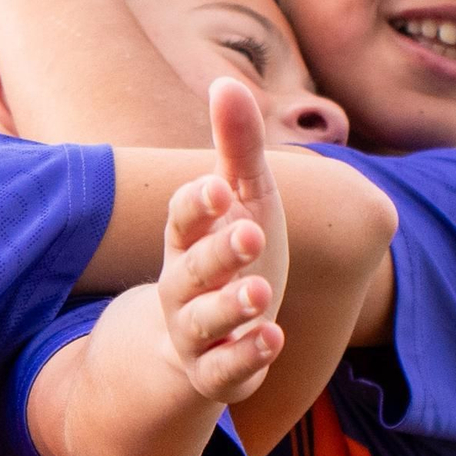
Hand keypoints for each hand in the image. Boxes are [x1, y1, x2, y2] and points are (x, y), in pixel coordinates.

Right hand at [159, 166, 282, 407]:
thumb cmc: (228, 257)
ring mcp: (195, 335)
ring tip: (261, 294)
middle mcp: (182, 288)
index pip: (181, 220)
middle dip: (217, 254)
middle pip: (188, 271)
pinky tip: (273, 339)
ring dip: (229, 308)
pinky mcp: (215, 374)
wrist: (199, 345)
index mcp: (185, 243)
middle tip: (252, 234)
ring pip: (202, 323)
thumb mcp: (241, 201)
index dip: (197, 206)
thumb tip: (226, 82)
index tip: (220, 188)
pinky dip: (245, 358)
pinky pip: (222, 372)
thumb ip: (234, 148)